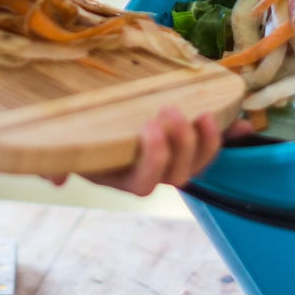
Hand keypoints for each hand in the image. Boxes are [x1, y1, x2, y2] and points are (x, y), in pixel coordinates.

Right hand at [47, 108, 221, 196]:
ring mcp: (170, 158)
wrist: (88, 116)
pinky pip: (212, 145)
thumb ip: (50, 162)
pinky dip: (230, 136)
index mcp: (120, 177)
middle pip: (178, 175)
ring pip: (197, 164)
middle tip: (172, 109)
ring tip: (204, 112)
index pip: (144, 185)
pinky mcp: (184, 141)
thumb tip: (55, 178)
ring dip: (208, 142)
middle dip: (182, 144)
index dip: (154, 159)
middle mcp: (148, 173)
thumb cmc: (72, 133)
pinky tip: (244, 125)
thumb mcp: (59, 145)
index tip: (149, 126)